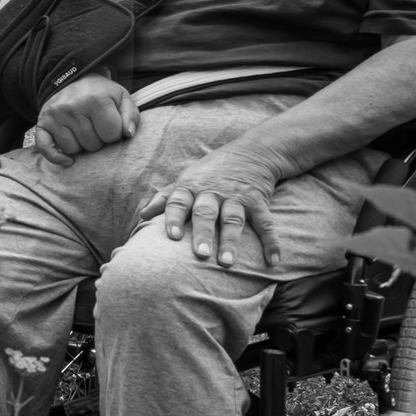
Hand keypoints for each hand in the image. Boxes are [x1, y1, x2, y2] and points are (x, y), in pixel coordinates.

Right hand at [34, 74, 139, 166]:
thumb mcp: (122, 98)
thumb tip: (128, 134)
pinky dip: (56, 157)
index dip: (115, 133)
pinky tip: (67, 159)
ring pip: (73, 150)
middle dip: (98, 141)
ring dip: (80, 146)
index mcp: (96, 100)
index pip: (112, 136)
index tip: (111, 123)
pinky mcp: (42, 122)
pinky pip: (46, 149)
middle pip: (92, 145)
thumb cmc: (101, 94)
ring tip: (83, 131)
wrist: (74, 80)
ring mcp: (55, 115)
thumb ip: (131, 116)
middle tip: (96, 127)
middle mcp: (72, 107)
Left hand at [139, 144, 285, 268]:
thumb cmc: (209, 172)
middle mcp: (212, 191)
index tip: (171, 236)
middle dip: (203, 234)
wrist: (252, 152)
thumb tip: (142, 216)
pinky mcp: (258, 201)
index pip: (178, 201)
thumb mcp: (185, 179)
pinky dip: (271, 241)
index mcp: (190, 187)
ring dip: (230, 241)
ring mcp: (236, 196)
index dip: (174, 218)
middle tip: (199, 255)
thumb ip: (164, 198)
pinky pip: (265, 222)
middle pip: (206, 213)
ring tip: (226, 264)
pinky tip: (273, 259)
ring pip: (233, 219)